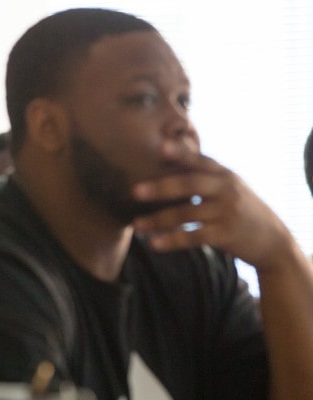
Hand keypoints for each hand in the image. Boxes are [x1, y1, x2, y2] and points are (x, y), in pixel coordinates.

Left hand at [131, 154, 292, 272]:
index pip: (200, 160)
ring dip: (158, 220)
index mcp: (224, 174)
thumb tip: (168, 157)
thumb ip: (203, 175)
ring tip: (136, 225)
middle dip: (161, 187)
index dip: (181, 153)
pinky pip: (194, 237)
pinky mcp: (226, 234)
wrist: (272, 239)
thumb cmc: (240, 209)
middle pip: (190, 185)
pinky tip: (154, 244)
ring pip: (186, 213)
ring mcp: (227, 211)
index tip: (162, 147)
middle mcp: (226, 189)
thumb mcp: (228, 187)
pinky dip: (173, 241)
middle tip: (134, 191)